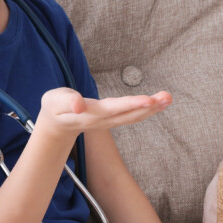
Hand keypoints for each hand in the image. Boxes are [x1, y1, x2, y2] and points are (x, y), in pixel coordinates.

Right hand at [37, 87, 171, 138]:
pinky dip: (147, 110)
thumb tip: (79, 104)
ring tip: (168, 98)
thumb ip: (67, 101)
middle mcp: (103, 120)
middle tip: (167, 97)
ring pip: (134, 117)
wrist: (56, 125)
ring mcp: (109, 122)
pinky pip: (133, 116)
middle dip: (149, 106)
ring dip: (153, 108)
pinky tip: (159, 103)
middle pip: (129, 115)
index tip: (148, 100)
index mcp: (90, 114)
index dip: (131, 104)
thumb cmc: (55, 108)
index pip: (113, 109)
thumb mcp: (54, 101)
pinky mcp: (113, 120)